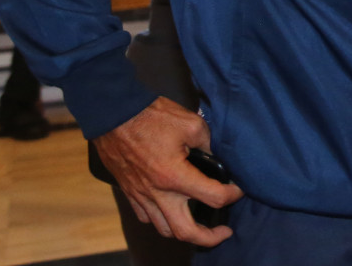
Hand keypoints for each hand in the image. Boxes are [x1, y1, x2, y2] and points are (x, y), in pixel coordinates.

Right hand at [93, 97, 242, 246]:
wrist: (114, 115)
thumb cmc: (151, 116)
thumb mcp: (192, 124)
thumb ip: (208, 144)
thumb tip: (214, 158)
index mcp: (175, 176)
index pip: (214, 198)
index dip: (233, 195)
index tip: (238, 190)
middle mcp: (157, 192)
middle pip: (185, 231)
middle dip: (209, 237)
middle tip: (224, 231)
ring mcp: (141, 195)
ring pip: (164, 228)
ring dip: (185, 230)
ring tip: (200, 224)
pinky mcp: (130, 193)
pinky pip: (147, 217)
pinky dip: (162, 220)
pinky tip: (173, 210)